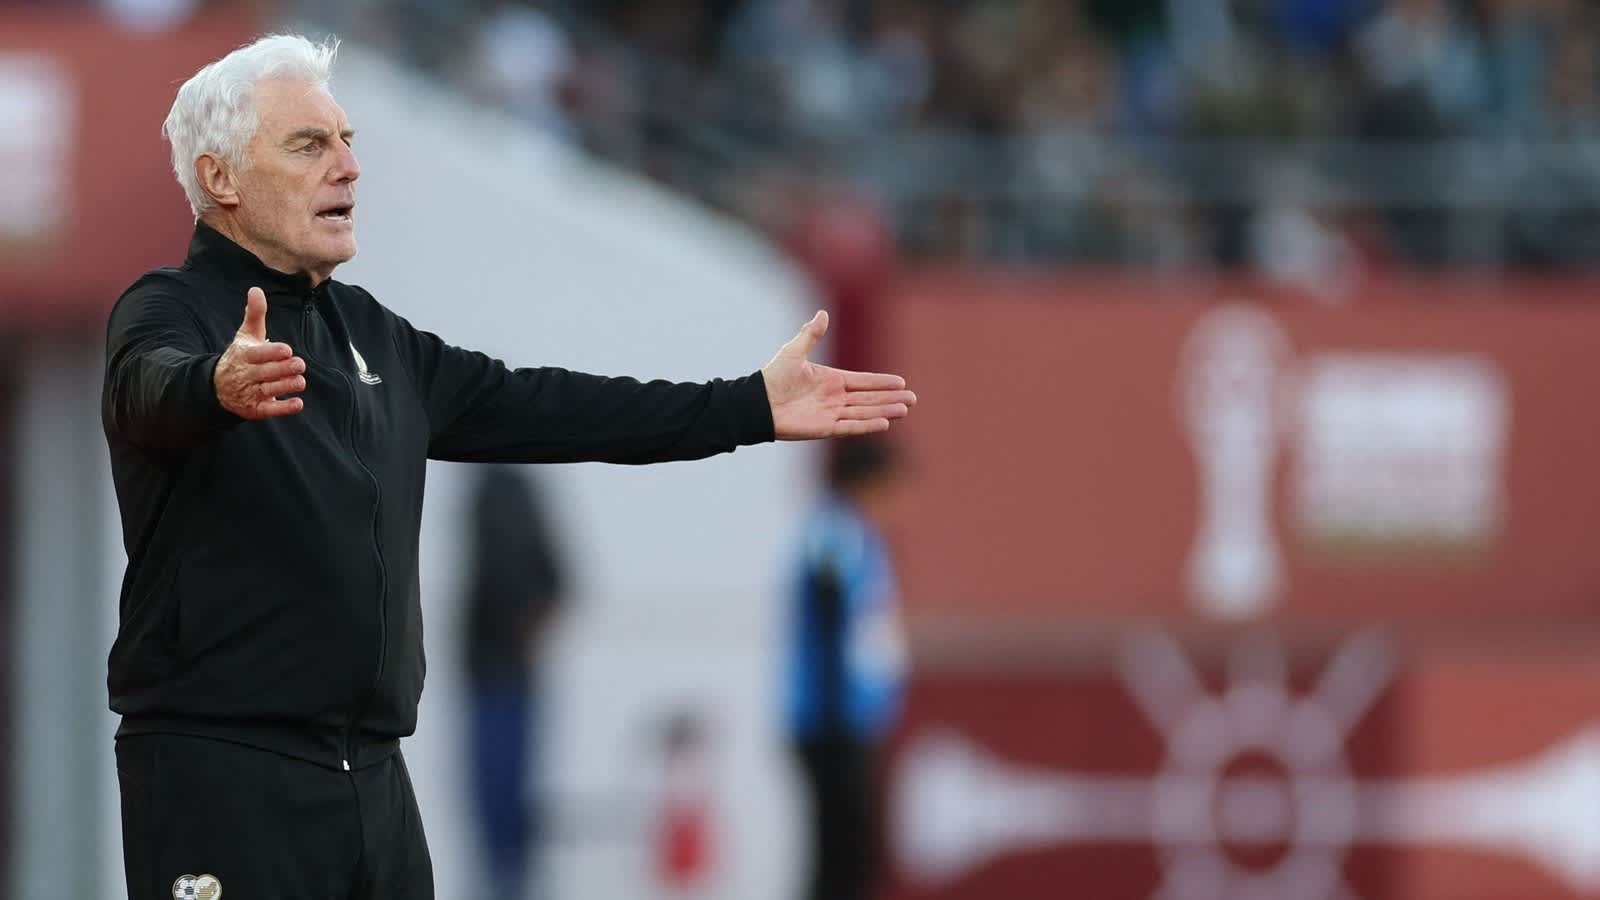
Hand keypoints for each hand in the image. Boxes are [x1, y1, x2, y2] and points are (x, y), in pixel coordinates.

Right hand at [214, 287, 306, 419]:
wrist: (218, 387)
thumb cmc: (240, 356)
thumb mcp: (246, 335)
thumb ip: (254, 314)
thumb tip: (256, 289)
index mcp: (243, 355)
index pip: (257, 354)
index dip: (271, 353)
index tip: (287, 350)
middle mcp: (245, 375)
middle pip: (265, 373)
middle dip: (282, 369)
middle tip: (300, 364)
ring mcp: (249, 393)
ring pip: (268, 391)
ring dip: (285, 386)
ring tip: (300, 381)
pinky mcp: (254, 409)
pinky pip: (269, 410)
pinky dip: (283, 408)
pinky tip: (298, 404)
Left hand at [761, 310, 915, 439]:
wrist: (758, 403)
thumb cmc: (773, 377)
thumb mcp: (794, 351)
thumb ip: (810, 334)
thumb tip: (822, 313)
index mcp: (831, 380)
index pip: (863, 381)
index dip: (882, 382)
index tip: (901, 382)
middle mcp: (835, 398)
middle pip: (869, 398)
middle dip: (891, 398)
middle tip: (913, 399)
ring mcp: (831, 413)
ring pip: (864, 412)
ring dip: (884, 411)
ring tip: (904, 409)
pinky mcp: (825, 428)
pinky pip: (851, 427)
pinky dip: (867, 425)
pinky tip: (884, 423)